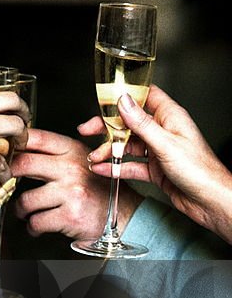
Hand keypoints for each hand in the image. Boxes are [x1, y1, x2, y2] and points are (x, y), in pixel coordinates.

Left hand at [11, 128, 140, 239]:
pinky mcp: (70, 216)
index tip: (4, 152)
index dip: (14, 143)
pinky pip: (36, 221)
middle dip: (8, 176)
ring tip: (26, 211)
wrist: (125, 216)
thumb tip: (19, 148)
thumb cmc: (99, 189)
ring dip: (21, 209)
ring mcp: (71, 192)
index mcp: (73, 151)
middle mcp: (71, 168)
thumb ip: (55, 154)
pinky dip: (33, 227)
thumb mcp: (82, 161)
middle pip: (23, 164)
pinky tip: (37, 225)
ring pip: (25, 199)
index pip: (36, 138)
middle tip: (4, 183)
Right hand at [86, 86, 231, 241]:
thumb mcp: (165, 144)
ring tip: (94, 158)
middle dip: (107, 128)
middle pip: (129, 123)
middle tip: (88, 131)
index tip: (103, 100)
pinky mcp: (155, 169)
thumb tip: (123, 102)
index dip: (124, 96)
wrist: (210, 201)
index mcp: (170, 117)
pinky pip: (130, 165)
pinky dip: (115, 168)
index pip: (145, 97)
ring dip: (109, 151)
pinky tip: (103, 170)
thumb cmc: (199, 170)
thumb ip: (141, 123)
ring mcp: (158, 150)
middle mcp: (163, 131)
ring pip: (127, 145)